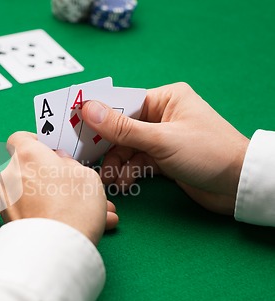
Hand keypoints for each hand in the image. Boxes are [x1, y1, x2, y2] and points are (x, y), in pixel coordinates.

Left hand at [0, 132, 117, 244]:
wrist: (55, 249)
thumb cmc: (73, 207)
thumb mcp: (86, 175)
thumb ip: (70, 163)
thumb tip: (60, 162)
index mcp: (27, 155)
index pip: (19, 138)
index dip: (36, 142)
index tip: (52, 152)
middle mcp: (10, 175)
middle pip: (29, 168)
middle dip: (53, 177)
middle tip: (77, 188)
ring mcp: (6, 200)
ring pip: (35, 193)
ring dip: (57, 199)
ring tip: (89, 213)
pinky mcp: (8, 222)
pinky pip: (32, 211)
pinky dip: (49, 214)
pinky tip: (76, 225)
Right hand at [81, 82, 248, 214]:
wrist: (238, 186)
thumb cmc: (207, 152)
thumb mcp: (161, 139)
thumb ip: (122, 128)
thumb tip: (88, 109)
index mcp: (165, 99)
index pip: (123, 103)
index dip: (99, 116)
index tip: (75, 127)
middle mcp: (161, 116)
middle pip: (121, 128)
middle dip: (107, 147)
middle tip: (88, 160)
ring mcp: (162, 138)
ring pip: (127, 148)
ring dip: (117, 164)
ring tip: (111, 180)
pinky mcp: (163, 159)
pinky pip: (137, 162)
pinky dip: (129, 172)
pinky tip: (124, 183)